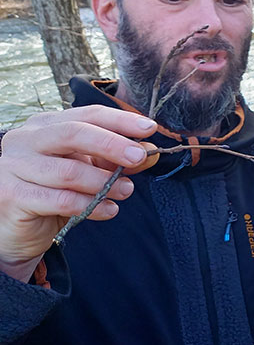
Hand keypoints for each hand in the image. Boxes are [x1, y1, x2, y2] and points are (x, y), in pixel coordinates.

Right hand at [0, 106, 157, 281]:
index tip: (149, 128)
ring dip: (104, 182)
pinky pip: (60, 199)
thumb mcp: (87, 170)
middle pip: (75, 133)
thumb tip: (149, 152)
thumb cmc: (52, 192)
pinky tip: (108, 210)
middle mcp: (25, 139)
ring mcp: (14, 166)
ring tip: (127, 191)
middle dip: (112, 145)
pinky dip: (91, 205)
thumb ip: (115, 159)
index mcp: (45, 125)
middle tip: (139, 158)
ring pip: (69, 171)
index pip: (87, 114)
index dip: (120, 120)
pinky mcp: (12, 195)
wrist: (16, 229)